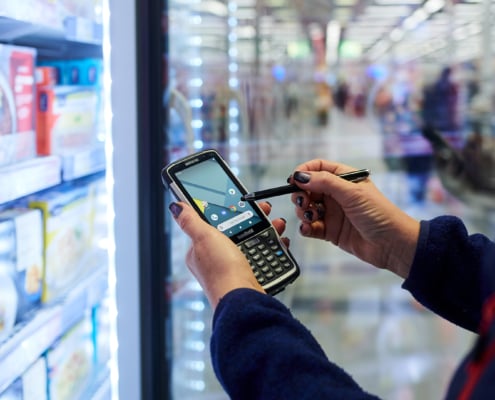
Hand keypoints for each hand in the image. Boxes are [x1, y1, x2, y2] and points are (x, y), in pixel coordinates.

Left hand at [169, 201, 287, 307]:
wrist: (243, 298)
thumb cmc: (221, 270)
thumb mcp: (204, 237)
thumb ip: (190, 221)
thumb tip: (176, 207)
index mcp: (200, 250)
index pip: (213, 223)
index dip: (228, 211)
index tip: (241, 202)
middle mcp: (215, 260)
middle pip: (235, 231)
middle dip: (252, 219)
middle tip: (265, 210)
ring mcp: (233, 268)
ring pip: (252, 242)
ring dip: (266, 230)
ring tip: (276, 224)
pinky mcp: (250, 276)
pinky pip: (263, 256)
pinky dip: (272, 247)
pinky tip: (279, 242)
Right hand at [289, 159, 419, 277]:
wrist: (393, 245)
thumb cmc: (380, 214)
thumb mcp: (352, 193)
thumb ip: (325, 182)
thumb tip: (300, 176)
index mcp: (344, 179)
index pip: (318, 168)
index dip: (304, 172)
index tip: (293, 180)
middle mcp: (337, 194)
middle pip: (308, 189)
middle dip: (301, 195)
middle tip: (303, 202)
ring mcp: (333, 213)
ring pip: (307, 208)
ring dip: (303, 212)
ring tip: (310, 217)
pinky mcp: (330, 231)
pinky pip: (310, 227)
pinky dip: (306, 228)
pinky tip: (309, 229)